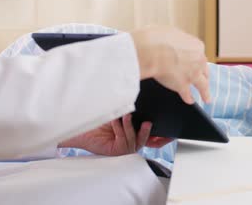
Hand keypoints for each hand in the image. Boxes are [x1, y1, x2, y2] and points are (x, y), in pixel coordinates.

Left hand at [58, 114, 172, 155]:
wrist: (81, 127)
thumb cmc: (99, 119)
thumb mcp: (120, 114)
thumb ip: (132, 112)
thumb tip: (141, 99)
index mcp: (134, 134)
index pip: (153, 139)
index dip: (162, 138)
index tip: (170, 133)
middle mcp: (130, 143)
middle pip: (146, 140)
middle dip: (147, 132)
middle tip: (148, 122)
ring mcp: (123, 149)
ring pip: (134, 139)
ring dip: (129, 126)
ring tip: (125, 116)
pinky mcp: (115, 152)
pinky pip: (123, 141)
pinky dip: (120, 129)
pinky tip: (116, 121)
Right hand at [131, 26, 210, 104]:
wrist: (151, 50)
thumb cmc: (157, 38)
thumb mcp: (171, 33)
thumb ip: (177, 40)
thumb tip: (173, 42)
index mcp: (197, 46)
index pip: (199, 53)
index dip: (195, 58)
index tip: (192, 61)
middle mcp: (198, 60)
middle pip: (204, 69)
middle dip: (204, 75)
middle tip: (205, 78)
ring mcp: (192, 74)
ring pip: (203, 86)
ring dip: (206, 93)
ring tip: (207, 99)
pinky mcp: (183, 86)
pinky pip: (188, 94)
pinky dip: (189, 98)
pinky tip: (190, 101)